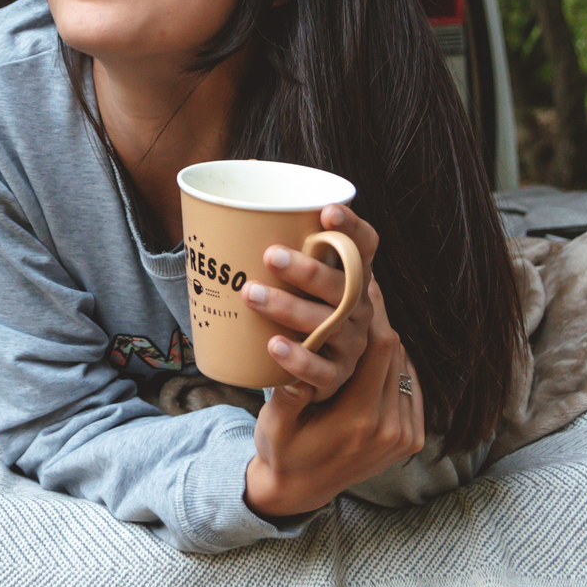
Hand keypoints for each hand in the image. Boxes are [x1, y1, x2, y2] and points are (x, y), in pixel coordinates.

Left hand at [237, 203, 376, 402]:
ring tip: (251, 294)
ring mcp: (350, 343)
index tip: (327, 211)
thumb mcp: (297, 284)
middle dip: (308, 270)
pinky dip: (298, 358)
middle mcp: (358, 308)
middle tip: (271, 255)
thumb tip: (222, 220)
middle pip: (343, 285)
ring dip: (289, 307)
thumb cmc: (296, 311)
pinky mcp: (336, 375)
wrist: (305, 373)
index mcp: (353, 278)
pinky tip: (274, 345)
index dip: (352, 227)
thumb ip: (278, 256)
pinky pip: (321, 370)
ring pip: (328, 324)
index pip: (364, 247)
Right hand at [242, 231, 426, 518]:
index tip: (361, 284)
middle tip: (364, 288)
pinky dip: (395, 364)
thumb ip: (287, 394)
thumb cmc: (282, 452)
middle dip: (379, 320)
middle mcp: (390, 428)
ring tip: (369, 311)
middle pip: (395, 355)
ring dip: (387, 340)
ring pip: (404, 368)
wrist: (298, 493)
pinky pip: (409, 387)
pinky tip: (376, 344)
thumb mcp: (275, 425)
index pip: (380, 351)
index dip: (373, 314)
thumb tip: (284, 353)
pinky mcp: (409, 439)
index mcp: (360, 421)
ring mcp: (403, 436)